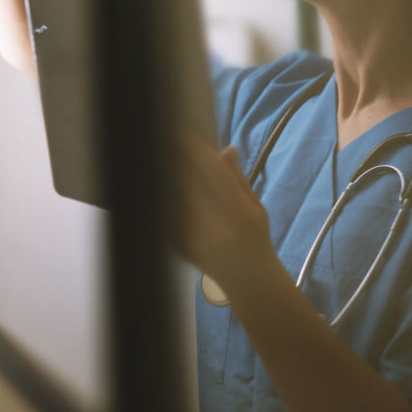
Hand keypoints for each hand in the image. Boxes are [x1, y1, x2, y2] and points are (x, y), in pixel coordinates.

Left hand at [171, 129, 272, 291]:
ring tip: (155, 159)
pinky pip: (165, 216)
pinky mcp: (179, 247)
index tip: (180, 131)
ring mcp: (195, 240)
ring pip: (171, 198)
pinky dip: (161, 200)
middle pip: (185, 182)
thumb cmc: (256, 240)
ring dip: (163, 177)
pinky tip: (157, 186)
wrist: (248, 281)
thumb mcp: (256, 208)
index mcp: (239, 213)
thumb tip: (226, 149)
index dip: (193, 150)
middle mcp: (215, 227)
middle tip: (161, 139)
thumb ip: (237, 179)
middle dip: (173, 161)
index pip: (212, 173)